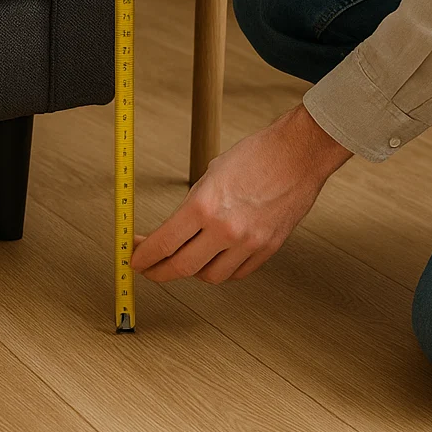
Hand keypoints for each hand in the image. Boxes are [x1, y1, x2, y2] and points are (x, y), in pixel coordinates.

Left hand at [131, 105, 352, 283]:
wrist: (297, 155)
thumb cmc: (255, 156)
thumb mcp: (210, 174)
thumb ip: (192, 206)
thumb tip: (172, 229)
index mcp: (204, 206)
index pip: (164, 243)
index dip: (144, 256)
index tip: (134, 258)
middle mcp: (224, 230)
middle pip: (182, 267)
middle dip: (159, 272)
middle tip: (150, 268)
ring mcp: (248, 243)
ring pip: (210, 276)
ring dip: (192, 271)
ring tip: (185, 259)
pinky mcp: (267, 250)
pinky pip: (237, 273)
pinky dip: (221, 270)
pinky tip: (214, 259)